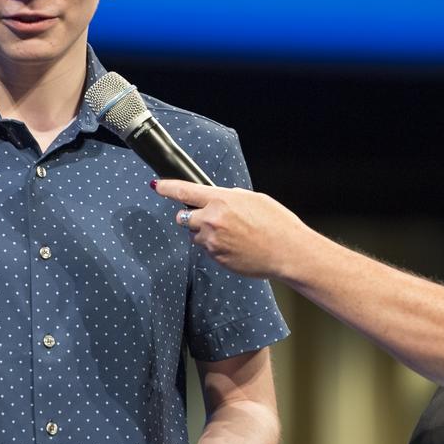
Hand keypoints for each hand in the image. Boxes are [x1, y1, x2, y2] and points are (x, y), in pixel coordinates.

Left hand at [151, 179, 309, 279]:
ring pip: (196, 235)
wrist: (288, 252)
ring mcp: (212, 241)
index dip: (167, 187)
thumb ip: (230, 198)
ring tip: (233, 235)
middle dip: (191, 216)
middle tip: (210, 218)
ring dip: (205, 233)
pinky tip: (236, 246)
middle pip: (183, 217)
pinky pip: (207, 249)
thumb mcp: (253, 199)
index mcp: (221, 200)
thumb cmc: (277, 223)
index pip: (184, 191)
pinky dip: (216, 247)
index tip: (156, 185)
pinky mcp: (216, 258)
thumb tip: (217, 199)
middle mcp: (212, 220)